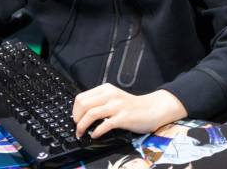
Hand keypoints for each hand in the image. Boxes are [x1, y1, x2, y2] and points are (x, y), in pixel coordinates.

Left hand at [72, 83, 187, 138]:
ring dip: (82, 126)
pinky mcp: (123, 117)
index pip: (81, 97)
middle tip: (77, 127)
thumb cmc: (132, 106)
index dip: (74, 110)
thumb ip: (100, 101)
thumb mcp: (113, 97)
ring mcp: (117, 106)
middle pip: (83, 105)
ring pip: (91, 114)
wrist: (151, 109)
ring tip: (81, 133)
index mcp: (106, 89)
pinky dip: (96, 132)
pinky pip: (104, 125)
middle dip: (76, 118)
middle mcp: (110, 95)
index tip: (75, 118)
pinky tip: (95, 135)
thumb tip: (82, 112)